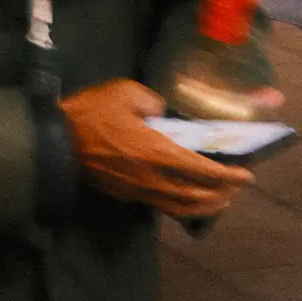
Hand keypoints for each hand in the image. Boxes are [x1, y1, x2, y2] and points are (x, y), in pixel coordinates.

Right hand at [60, 79, 253, 218]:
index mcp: (158, 153)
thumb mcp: (125, 92)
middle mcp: (153, 178)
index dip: (228, 176)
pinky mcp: (125, 193)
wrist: (55, 141)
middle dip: (221, 195)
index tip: (245, 176)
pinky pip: (161, 205)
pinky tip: (184, 198)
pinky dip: (180, 206)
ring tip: (217, 201)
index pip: (203, 171)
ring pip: (179, 207)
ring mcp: (138, 190)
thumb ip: (153, 101)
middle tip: (235, 189)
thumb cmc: (90, 115)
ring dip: (204, 207)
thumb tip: (162, 112)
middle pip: (197, 197)